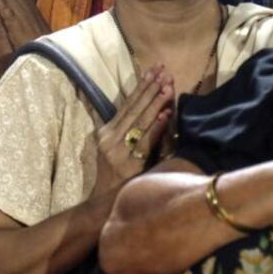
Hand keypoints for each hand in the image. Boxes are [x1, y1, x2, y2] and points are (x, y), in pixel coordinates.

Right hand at [92, 67, 174, 196]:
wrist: (104, 203)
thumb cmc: (115, 175)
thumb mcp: (114, 149)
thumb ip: (126, 129)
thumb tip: (147, 108)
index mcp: (105, 131)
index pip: (126, 103)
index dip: (141, 86)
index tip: (154, 70)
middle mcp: (108, 138)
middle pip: (133, 108)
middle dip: (150, 88)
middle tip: (164, 71)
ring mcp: (116, 150)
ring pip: (139, 121)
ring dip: (155, 102)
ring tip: (168, 86)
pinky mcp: (127, 163)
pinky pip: (144, 141)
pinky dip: (155, 127)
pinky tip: (165, 115)